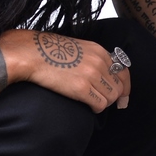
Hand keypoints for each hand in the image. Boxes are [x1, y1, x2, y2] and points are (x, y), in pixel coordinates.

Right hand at [7, 30, 131, 111]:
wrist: (30, 53)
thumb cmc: (48, 51)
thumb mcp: (77, 47)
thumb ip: (92, 59)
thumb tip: (101, 75)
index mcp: (99, 51)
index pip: (123, 71)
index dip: (124, 87)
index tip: (122, 97)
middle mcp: (99, 62)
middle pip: (119, 87)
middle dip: (112, 97)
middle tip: (102, 102)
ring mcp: (92, 75)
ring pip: (111, 98)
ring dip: (103, 103)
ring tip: (91, 102)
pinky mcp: (82, 88)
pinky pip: (99, 105)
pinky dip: (95, 109)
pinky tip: (87, 106)